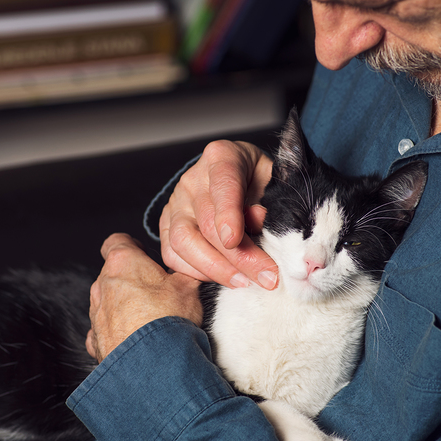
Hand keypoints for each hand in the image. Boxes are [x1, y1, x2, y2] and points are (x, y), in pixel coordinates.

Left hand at [86, 233, 202, 362]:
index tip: (142, 252)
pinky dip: (117, 332)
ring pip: (108, 302)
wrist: (153, 364)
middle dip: (132, 280)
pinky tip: (135, 339)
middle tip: (157, 291)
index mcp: (123, 263)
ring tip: (150, 320)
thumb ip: (183, 272)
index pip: (117, 242)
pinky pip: (104, 330)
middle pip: (114, 274)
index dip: (131, 245)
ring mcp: (96, 314)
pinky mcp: (96, 340)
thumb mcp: (189, 286)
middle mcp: (103, 285)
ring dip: (124, 306)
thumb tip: (189, 269)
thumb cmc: (169, 321)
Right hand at [159, 140, 277, 289]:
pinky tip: (223, 279)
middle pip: (207, 223)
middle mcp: (192, 180)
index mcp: (222, 158)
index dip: (227, 215)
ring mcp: (175, 204)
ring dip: (216, 269)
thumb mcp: (273, 179)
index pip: (223, 186)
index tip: (235, 241)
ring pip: (184, 242)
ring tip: (244, 283)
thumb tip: (257, 222)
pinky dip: (196, 272)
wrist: (237, 178)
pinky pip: (172, 255)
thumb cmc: (258, 180)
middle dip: (238, 256)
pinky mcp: (167, 226)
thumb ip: (269, 199)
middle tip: (266, 277)